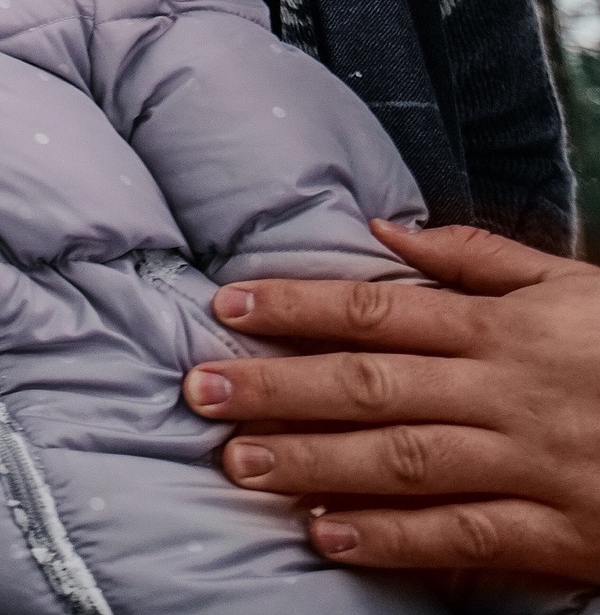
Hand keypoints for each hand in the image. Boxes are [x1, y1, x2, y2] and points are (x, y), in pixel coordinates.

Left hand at [183, 221, 599, 582]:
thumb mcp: (576, 287)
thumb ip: (477, 258)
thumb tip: (383, 226)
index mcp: (507, 329)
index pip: (381, 308)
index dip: (299, 306)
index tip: (229, 306)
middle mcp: (510, 392)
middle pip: (374, 384)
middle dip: (280, 386)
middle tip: (200, 390)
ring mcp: (534, 464)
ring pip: (404, 460)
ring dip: (314, 462)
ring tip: (238, 462)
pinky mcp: (564, 533)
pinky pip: (466, 534)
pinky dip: (394, 538)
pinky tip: (328, 535)